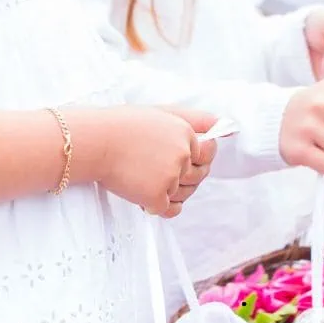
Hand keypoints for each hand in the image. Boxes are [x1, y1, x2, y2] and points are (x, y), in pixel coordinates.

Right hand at [90, 107, 217, 217]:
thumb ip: (196, 120)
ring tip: (148, 181)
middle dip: (184, 177)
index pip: (208, 154)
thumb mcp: (163, 113)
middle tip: (159, 172)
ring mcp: (170, 177)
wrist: (94, 142)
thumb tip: (229, 127)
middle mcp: (183, 155)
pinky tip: (145, 196)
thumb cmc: (123, 126)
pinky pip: (169, 209)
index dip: (196, 159)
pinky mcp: (156, 196)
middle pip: (199, 176)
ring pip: (184, 194)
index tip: (180, 161)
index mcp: (185, 134)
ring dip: (171, 192)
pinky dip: (158, 206)